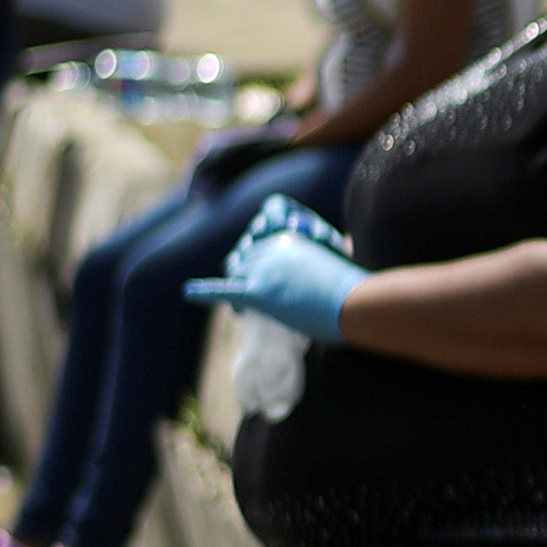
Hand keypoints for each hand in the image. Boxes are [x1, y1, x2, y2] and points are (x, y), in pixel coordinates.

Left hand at [181, 198, 367, 342]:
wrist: (356, 302)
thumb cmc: (355, 286)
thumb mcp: (341, 260)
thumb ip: (332, 251)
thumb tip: (343, 243)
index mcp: (291, 238)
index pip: (260, 246)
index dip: (257, 263)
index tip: (265, 279)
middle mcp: (273, 247)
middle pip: (244, 260)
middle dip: (245, 277)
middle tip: (249, 301)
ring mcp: (264, 268)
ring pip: (237, 274)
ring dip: (237, 287)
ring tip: (241, 308)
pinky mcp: (259, 291)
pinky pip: (226, 290)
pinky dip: (205, 291)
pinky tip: (189, 291)